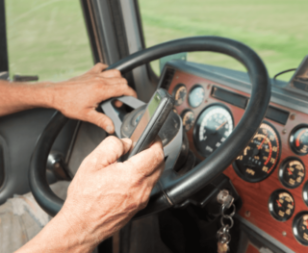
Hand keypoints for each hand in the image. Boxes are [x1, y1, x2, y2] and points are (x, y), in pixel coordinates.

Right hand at [16, 136, 163, 252]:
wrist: (81, 225)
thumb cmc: (84, 199)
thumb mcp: (93, 162)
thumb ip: (112, 146)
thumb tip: (126, 142)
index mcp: (132, 176)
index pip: (156, 154)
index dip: (156, 142)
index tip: (152, 138)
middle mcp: (141, 189)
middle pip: (159, 165)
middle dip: (154, 153)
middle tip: (142, 148)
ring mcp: (141, 200)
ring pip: (155, 177)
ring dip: (149, 166)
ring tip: (131, 163)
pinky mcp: (138, 207)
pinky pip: (148, 188)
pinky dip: (143, 179)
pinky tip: (127, 178)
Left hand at [51, 63, 136, 133]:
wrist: (55, 94)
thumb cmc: (68, 103)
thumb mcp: (86, 116)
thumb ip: (102, 121)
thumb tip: (111, 127)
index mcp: (101, 90)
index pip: (124, 88)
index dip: (131, 94)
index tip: (132, 98)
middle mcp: (99, 80)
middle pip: (122, 80)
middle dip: (125, 90)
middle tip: (119, 100)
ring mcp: (94, 75)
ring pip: (115, 72)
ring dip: (118, 80)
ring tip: (114, 90)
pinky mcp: (89, 73)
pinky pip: (103, 67)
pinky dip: (107, 71)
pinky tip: (106, 78)